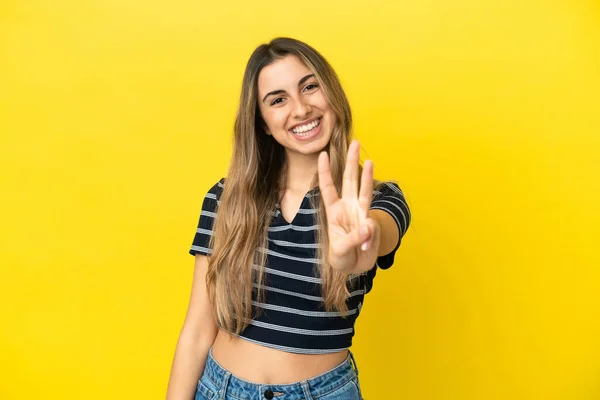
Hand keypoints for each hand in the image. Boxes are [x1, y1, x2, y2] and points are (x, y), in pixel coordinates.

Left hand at [317, 140, 379, 272]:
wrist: (354, 267)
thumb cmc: (341, 257)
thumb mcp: (340, 251)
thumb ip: (354, 238)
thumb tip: (369, 224)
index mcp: (333, 211)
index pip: (328, 187)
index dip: (325, 171)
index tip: (322, 154)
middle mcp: (347, 207)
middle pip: (349, 180)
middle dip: (351, 162)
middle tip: (355, 143)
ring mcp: (361, 213)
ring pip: (365, 190)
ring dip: (368, 176)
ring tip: (370, 159)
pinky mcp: (372, 223)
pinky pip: (374, 218)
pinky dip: (372, 230)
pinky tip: (366, 243)